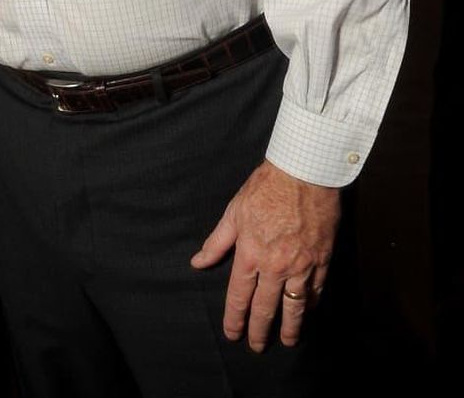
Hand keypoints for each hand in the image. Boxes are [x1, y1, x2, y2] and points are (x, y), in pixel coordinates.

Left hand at [190, 160, 338, 351]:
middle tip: (256, 346)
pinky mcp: (321, 261)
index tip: (232, 334)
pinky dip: (310, 306)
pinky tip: (306, 312)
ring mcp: (301, 266)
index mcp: (250, 254)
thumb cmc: (265, 189)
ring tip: (286, 341)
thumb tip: (198, 262)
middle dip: (259, 331)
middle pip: (265, 308)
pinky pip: (315, 292)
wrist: (303, 174)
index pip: (239, 296)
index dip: (235, 319)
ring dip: (289, 328)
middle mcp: (275, 267)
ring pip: (294, 308)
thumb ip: (217, 242)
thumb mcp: (234, 212)